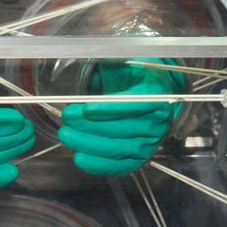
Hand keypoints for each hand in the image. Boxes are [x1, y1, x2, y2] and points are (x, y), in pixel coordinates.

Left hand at [58, 58, 183, 175]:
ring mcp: (152, 140)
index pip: (137, 103)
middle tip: (67, 118)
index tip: (86, 109)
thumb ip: (111, 64)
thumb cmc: (132, 75)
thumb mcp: (124, 61)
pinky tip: (80, 158)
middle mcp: (159, 119)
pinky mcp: (142, 155)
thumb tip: (96, 70)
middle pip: (126, 128)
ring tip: (67, 135)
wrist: (152, 92)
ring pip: (123, 148)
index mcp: (158, 92)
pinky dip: (101, 165)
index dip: (111, 108)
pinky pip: (124, 165)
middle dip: (92, 126)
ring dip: (91, 144)